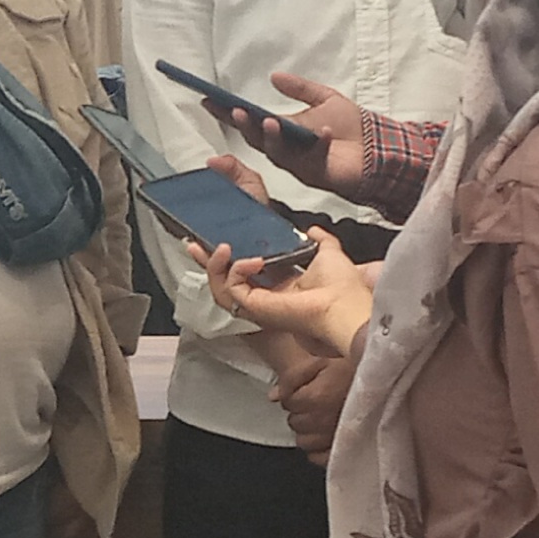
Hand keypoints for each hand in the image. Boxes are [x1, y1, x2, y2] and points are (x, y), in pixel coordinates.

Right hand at [188, 163, 375, 355]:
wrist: (344, 306)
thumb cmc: (342, 287)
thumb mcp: (329, 252)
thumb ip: (319, 240)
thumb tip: (311, 229)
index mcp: (281, 286)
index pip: (246, 272)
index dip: (229, 257)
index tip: (217, 240)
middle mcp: (265, 297)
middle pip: (225, 281)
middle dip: (207, 261)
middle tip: (194, 243)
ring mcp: (257, 305)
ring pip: (220, 287)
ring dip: (214, 265)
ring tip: (221, 246)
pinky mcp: (254, 308)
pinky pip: (231, 287)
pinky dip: (235, 269)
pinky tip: (249, 259)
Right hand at [218, 74, 367, 196]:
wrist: (381, 149)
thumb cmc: (354, 127)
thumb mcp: (326, 99)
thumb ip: (301, 89)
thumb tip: (274, 76)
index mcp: (285, 131)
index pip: (251, 122)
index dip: (229, 113)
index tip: (209, 100)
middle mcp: (287, 149)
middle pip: (258, 139)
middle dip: (246, 125)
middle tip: (235, 111)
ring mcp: (301, 164)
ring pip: (278, 152)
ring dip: (272, 137)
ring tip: (269, 120)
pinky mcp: (319, 173)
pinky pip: (313, 160)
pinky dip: (319, 144)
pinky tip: (323, 132)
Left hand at [271, 344, 354, 459]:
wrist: (393, 379)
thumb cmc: (360, 367)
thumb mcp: (324, 360)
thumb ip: (294, 376)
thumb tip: (273, 396)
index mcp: (317, 397)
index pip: (288, 402)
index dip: (293, 394)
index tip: (305, 390)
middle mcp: (323, 421)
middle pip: (295, 422)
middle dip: (301, 412)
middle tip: (317, 402)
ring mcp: (334, 439)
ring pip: (304, 442)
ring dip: (309, 430)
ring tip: (323, 418)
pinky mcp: (345, 451)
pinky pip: (318, 457)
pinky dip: (318, 448)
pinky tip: (327, 435)